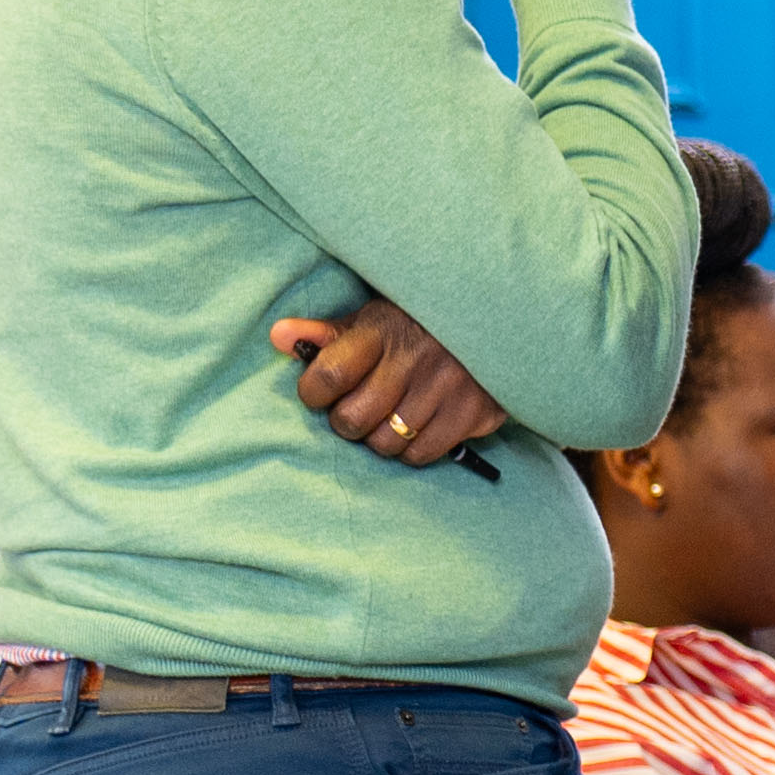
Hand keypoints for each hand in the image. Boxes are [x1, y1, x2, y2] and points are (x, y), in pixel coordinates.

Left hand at [270, 301, 501, 466]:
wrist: (497, 322)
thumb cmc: (419, 326)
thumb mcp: (373, 319)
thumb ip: (325, 333)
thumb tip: (278, 337)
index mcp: (382, 331)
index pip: (328, 375)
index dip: (313, 393)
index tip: (319, 393)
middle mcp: (414, 360)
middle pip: (352, 419)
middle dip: (346, 421)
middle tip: (356, 410)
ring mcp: (446, 388)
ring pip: (385, 444)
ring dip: (379, 439)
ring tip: (387, 420)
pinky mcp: (473, 413)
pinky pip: (421, 455)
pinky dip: (411, 450)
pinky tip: (415, 430)